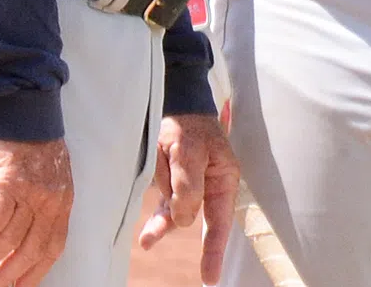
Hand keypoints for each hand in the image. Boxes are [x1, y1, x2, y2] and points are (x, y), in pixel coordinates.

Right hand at [0, 137, 72, 286]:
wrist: (28, 108)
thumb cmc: (36, 144)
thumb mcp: (53, 177)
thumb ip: (46, 205)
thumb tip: (27, 236)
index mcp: (63, 202)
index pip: (52, 247)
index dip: (35, 272)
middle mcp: (50, 201)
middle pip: (31, 249)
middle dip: (10, 274)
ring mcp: (31, 192)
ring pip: (11, 238)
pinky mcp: (9, 181)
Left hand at [136, 113, 240, 285]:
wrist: (173, 101)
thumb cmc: (187, 124)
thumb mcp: (189, 151)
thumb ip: (188, 186)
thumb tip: (183, 220)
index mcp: (224, 179)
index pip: (220, 221)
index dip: (214, 250)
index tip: (210, 277)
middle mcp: (210, 186)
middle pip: (195, 218)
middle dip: (177, 226)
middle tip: (159, 245)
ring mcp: (190, 185)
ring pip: (175, 212)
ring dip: (161, 222)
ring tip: (146, 239)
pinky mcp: (172, 181)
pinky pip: (164, 203)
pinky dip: (157, 212)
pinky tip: (148, 229)